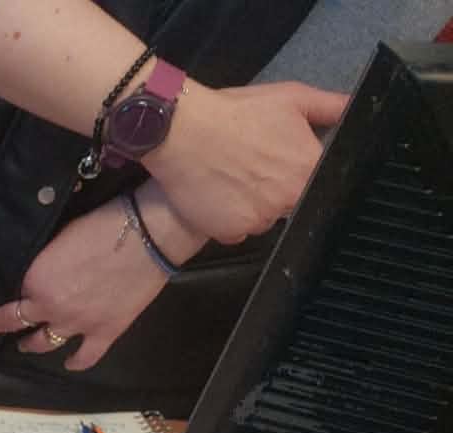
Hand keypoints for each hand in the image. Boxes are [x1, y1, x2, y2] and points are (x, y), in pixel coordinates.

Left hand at [0, 184, 202, 370]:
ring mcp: (78, 324)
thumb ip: (42, 264)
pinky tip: (70, 363)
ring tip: (29, 345)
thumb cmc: (102, 224)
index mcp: (35, 282)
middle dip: (5, 332)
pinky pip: (86, 356)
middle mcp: (50, 308)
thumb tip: (37, 274)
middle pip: (20, 326)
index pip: (5, 306)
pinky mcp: (107, 331)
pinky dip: (76, 362)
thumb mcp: (56, 239)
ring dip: (34, 346)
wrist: (147, 233)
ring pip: (46, 344)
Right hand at [144, 81, 346, 244]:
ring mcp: (260, 219)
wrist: (181, 131)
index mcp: (309, 168)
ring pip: (263, 219)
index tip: (278, 160)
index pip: (314, 180)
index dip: (296, 170)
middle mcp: (289, 199)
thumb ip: (330, 106)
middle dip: (274, 188)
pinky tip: (218, 196)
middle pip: (289, 202)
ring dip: (252, 206)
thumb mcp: (289, 97)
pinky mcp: (230, 232)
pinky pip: (236, 232)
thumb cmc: (233, 113)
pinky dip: (228, 220)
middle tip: (250, 166)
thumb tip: (354, 109)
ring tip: (230, 179)